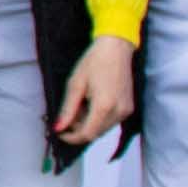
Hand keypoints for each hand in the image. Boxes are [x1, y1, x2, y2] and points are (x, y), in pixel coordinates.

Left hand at [51, 37, 136, 154]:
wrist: (116, 49)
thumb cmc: (94, 62)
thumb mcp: (75, 84)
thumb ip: (67, 109)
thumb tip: (58, 128)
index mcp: (104, 106)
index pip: (87, 134)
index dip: (71, 137)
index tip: (60, 132)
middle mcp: (118, 112)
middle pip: (95, 133)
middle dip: (79, 128)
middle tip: (71, 111)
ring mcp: (126, 111)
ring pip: (103, 129)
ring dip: (89, 123)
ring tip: (82, 103)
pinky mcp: (129, 108)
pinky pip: (111, 121)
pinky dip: (99, 118)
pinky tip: (92, 103)